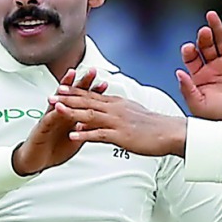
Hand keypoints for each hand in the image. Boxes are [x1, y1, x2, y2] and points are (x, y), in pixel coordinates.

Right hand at [12, 68, 107, 175]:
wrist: (35, 160)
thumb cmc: (54, 149)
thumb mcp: (75, 139)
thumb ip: (85, 129)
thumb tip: (99, 124)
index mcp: (70, 117)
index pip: (83, 102)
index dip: (93, 93)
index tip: (104, 84)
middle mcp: (59, 114)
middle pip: (72, 95)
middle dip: (82, 83)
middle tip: (91, 72)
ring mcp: (49, 119)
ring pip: (58, 101)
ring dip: (65, 88)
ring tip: (71, 76)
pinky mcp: (41, 128)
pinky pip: (47, 119)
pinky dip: (53, 112)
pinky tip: (58, 105)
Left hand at [52, 88, 187, 157]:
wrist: (170, 132)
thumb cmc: (154, 126)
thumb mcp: (133, 112)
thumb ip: (117, 110)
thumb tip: (105, 111)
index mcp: (117, 103)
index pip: (92, 94)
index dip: (75, 91)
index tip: (61, 87)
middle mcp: (115, 109)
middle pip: (86, 101)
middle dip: (67, 98)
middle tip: (51, 95)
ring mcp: (117, 121)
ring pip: (89, 114)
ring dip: (71, 111)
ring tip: (55, 109)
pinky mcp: (120, 135)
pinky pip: (99, 134)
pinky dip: (84, 134)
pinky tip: (73, 134)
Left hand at [176, 10, 221, 121]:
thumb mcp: (199, 105)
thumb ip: (187, 89)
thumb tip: (178, 74)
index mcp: (201, 77)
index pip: (192, 58)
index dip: (189, 51)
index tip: (189, 48)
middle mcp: (214, 68)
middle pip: (206, 46)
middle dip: (204, 37)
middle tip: (203, 31)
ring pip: (221, 41)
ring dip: (216, 28)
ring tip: (212, 17)